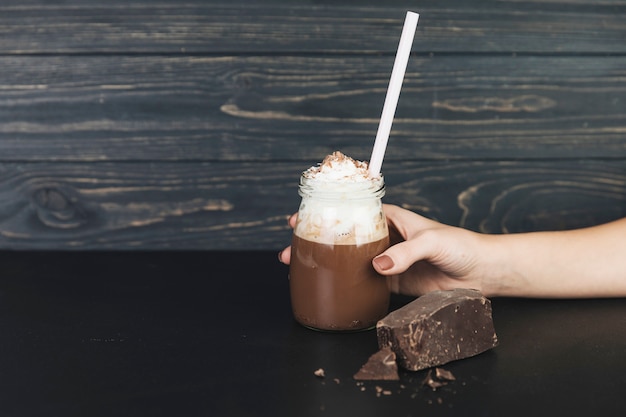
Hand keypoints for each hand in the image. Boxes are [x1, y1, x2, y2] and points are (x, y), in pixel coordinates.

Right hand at [278, 204, 495, 296]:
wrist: (480, 273)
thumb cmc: (460, 246)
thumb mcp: (432, 242)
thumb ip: (406, 253)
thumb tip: (378, 266)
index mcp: (390, 218)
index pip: (353, 210)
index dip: (327, 211)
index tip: (302, 215)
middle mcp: (383, 238)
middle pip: (343, 236)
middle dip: (316, 239)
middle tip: (291, 247)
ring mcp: (385, 261)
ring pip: (347, 259)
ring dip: (324, 262)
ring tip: (298, 266)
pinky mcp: (390, 283)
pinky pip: (362, 282)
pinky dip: (344, 283)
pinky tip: (326, 285)